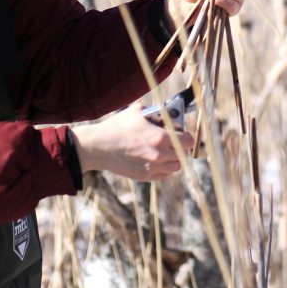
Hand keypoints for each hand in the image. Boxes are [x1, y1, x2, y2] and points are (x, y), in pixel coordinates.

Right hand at [69, 108, 194, 181]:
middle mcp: (160, 155)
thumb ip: (156, 113)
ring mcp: (152, 167)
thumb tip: (166, 114)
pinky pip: (163, 175)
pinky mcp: (144, 176)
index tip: (182, 133)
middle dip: (180, 147)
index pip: (188, 141)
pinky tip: (155, 159)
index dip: (186, 136)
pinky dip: (163, 168)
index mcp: (161, 137)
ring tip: (164, 151)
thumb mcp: (138, 111)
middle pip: (183, 155)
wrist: (98, 147)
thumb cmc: (117, 126)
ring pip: (175, 167)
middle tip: (173, 141)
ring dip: (173, 159)